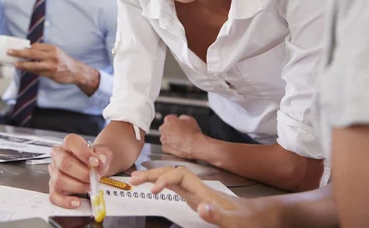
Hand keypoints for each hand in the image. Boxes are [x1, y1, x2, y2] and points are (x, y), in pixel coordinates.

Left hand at [9, 43, 78, 84]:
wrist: (76, 71)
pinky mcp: (51, 74)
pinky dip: (30, 70)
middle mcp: (52, 56)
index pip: (36, 46)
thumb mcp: (56, 52)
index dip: (26, 47)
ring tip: (15, 63)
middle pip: (32, 53)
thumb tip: (29, 51)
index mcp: (53, 48)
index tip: (18, 48)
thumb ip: (45, 51)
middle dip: (19, 52)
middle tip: (10, 52)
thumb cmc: (64, 61)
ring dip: (23, 64)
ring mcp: (51, 65)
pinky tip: (24, 69)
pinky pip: (37, 72)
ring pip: (34, 64)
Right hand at [48, 134, 112, 208]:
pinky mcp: (54, 186)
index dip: (83, 153)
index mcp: (69, 143)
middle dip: (82, 173)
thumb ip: (103, 155)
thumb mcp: (103, 153)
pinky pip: (54, 196)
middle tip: (94, 177)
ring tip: (89, 186)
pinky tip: (77, 201)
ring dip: (78, 186)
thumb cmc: (94, 159)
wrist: (93, 167)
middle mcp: (58, 155)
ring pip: (59, 179)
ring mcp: (54, 171)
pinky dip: (65, 201)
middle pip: (64, 162)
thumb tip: (100, 160)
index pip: (70, 142)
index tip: (95, 162)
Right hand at [130, 167, 281, 227]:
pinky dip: (161, 183)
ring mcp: (197, 192)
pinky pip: (174, 186)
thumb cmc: (250, 220)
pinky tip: (154, 186)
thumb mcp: (235, 222)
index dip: (163, 179)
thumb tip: (200, 207)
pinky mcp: (197, 198)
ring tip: (136, 179)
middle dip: (151, 174)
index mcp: (205, 191)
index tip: (152, 191)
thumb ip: (217, 215)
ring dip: (154, 176)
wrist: (262, 217)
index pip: (179, 176)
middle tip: (132, 178)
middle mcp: (198, 189)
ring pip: (171, 178)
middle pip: (171, 173)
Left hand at [159, 115, 204, 158]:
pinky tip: (178, 145)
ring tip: (180, 139)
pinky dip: (171, 145)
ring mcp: (163, 138)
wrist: (195, 146)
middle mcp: (163, 128)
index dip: (176, 121)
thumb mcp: (189, 119)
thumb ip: (181, 117)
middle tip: (181, 132)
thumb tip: (180, 119)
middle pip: (166, 127)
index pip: (170, 118)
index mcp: (168, 120)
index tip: (179, 123)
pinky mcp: (165, 147)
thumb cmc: (193, 133)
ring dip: (171, 137)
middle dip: (172, 129)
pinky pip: (167, 145)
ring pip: (166, 136)